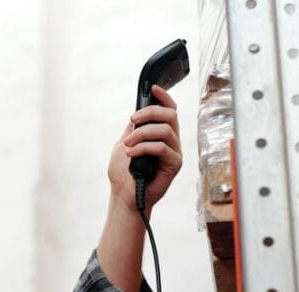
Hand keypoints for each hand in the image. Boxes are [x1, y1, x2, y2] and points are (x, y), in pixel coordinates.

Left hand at [106, 85, 182, 214]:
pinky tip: (131, 154)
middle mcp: (171, 141)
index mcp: (160, 134)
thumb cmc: (124, 173)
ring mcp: (174, 152)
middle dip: (150, 113)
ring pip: (165, 130)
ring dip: (142, 133)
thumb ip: (133, 128)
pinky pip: (162, 148)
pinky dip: (143, 148)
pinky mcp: (174, 164)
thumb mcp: (125, 143)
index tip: (153, 87)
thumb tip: (138, 112)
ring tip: (127, 144)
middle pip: (170, 115)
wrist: (124, 195)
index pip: (169, 110)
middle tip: (132, 120)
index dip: (164, 97)